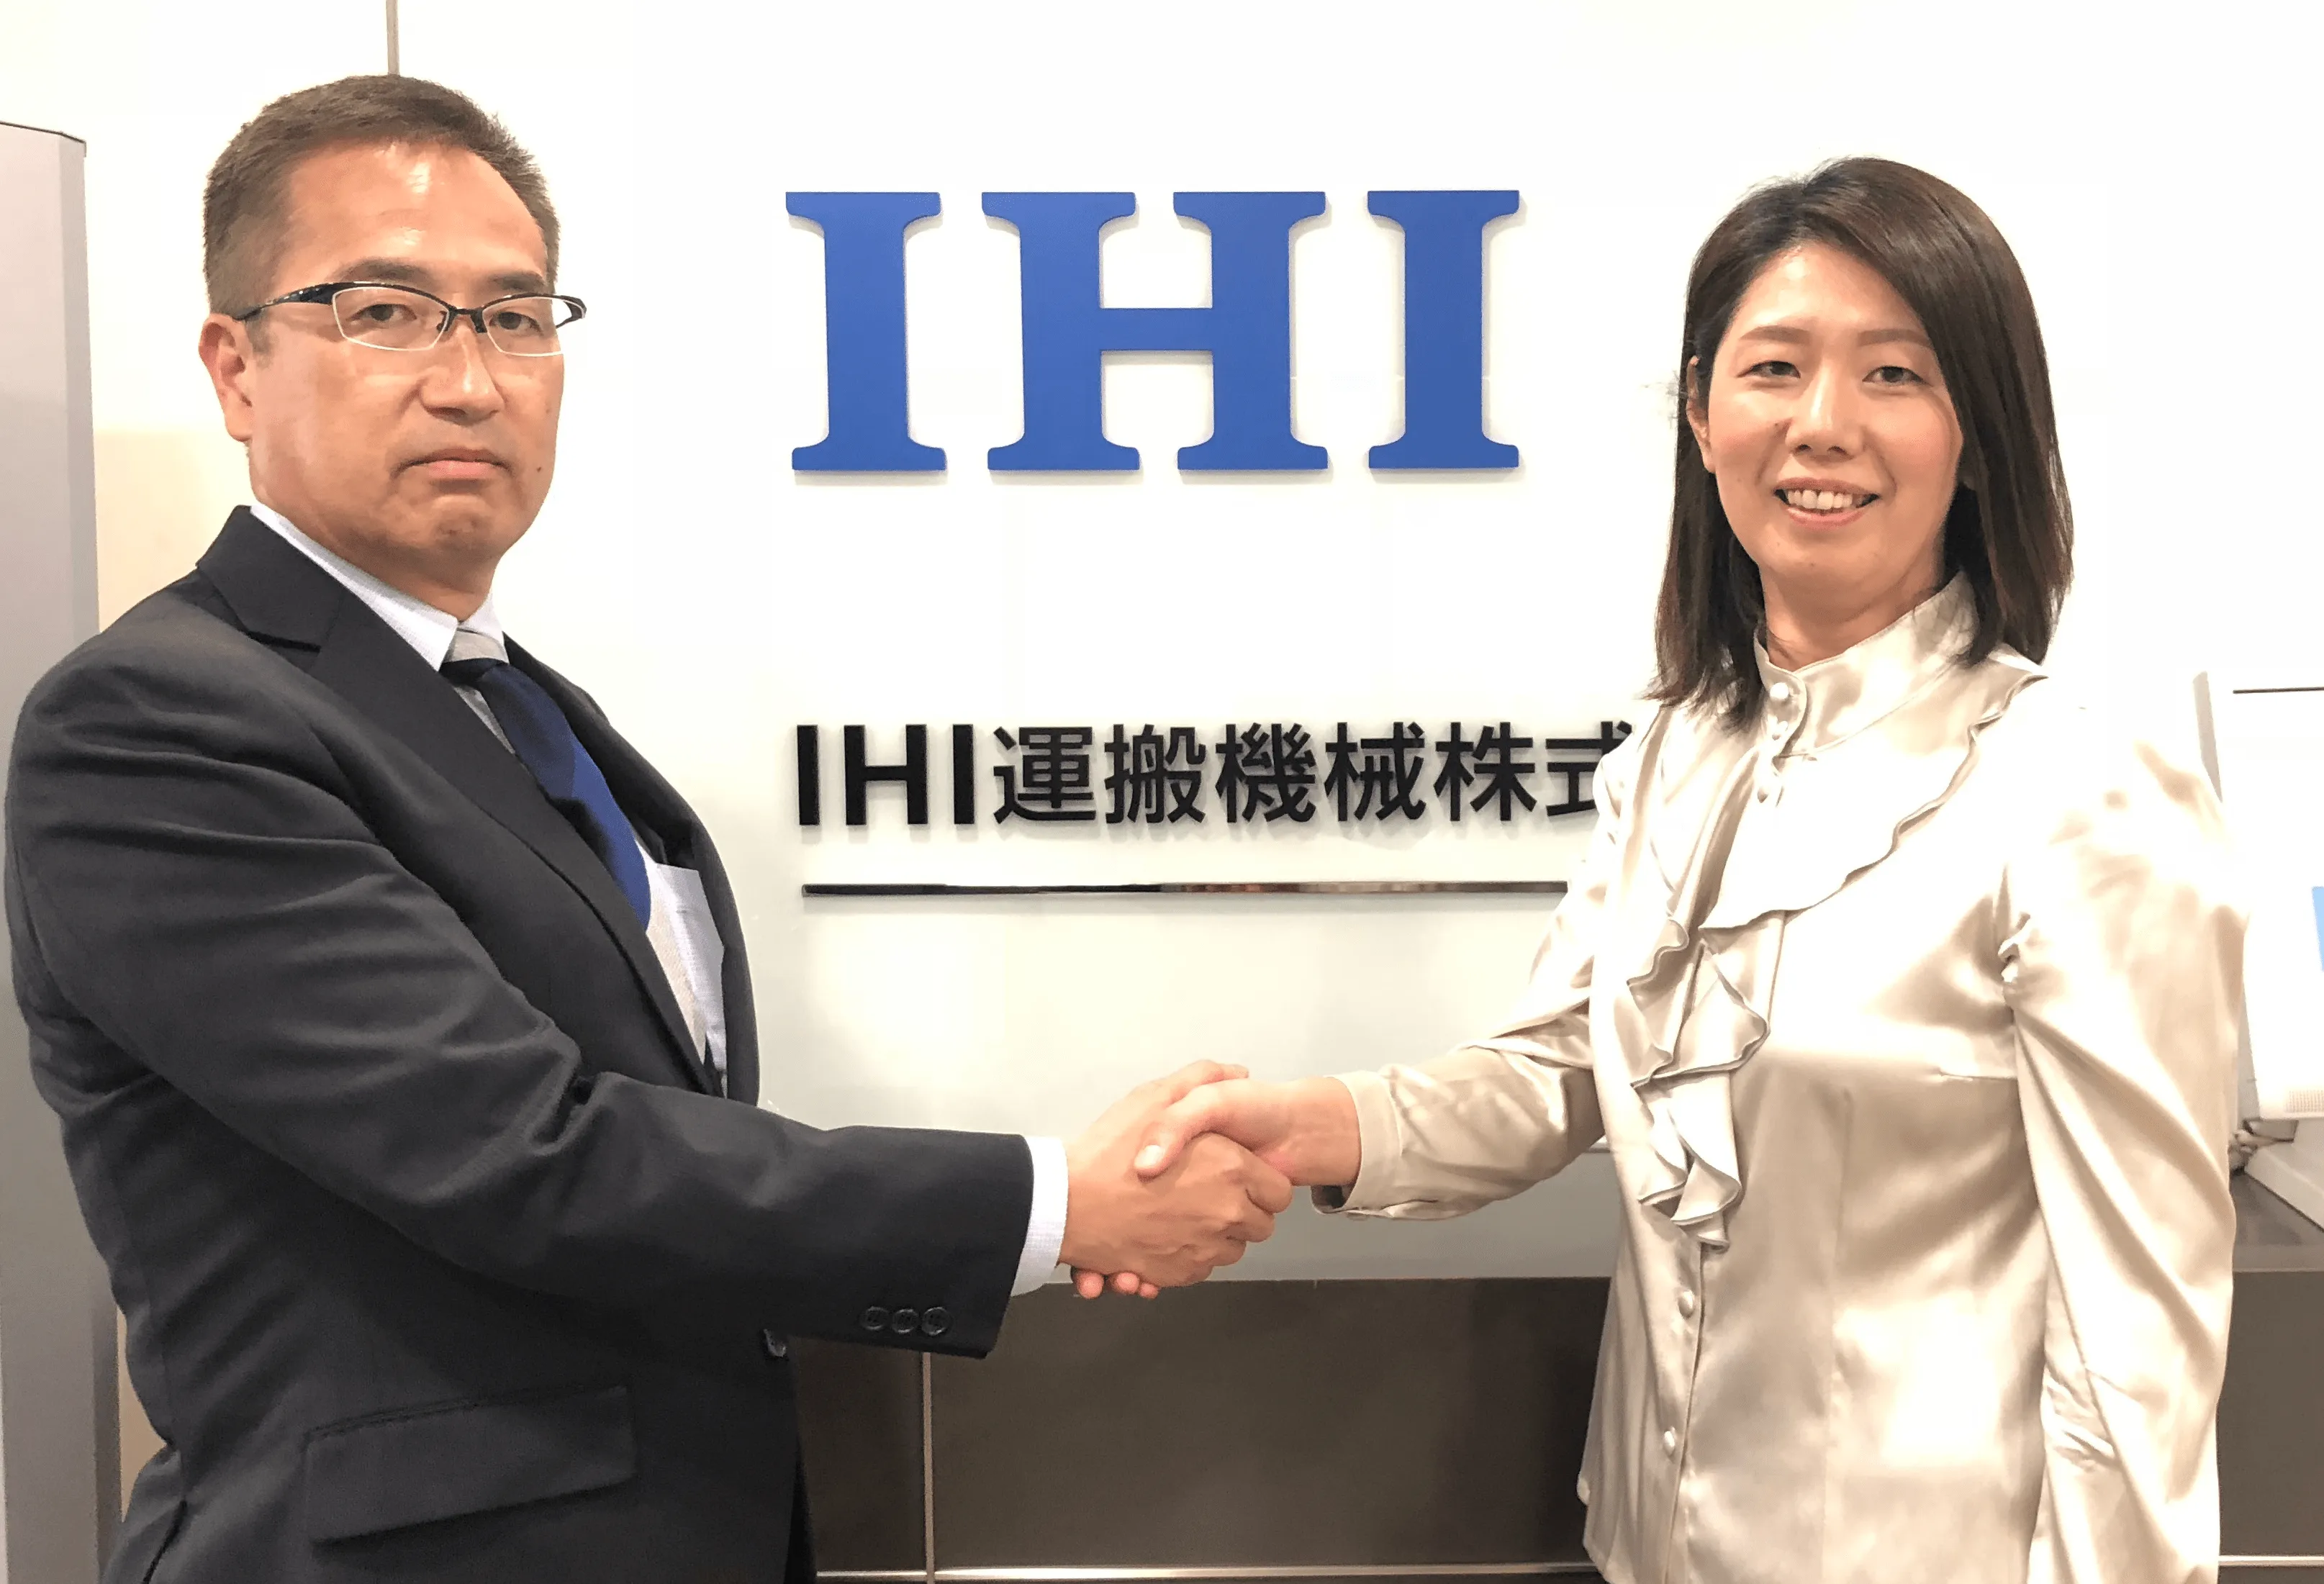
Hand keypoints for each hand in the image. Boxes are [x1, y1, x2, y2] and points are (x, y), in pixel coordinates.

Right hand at [1071, 1075, 1361, 1298]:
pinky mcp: (1180, 1274)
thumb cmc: (1109, 1151)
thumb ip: (1202, 1079)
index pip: (1278, 1191)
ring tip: (1185, 1212)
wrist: (1066, 1204)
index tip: (1238, 1176)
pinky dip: (1191, 1256)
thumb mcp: (1155, 1097)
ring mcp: (1204, 1249)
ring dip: (1218, 1236)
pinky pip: (1203, 1269)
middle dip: (1243, 1212)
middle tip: (1209, 1193)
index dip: (1260, 1183)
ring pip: (1232, 1250)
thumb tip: (1239, 1072)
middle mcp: (1226, 1214)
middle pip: (1261, 1226)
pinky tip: (1166, 1234)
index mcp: (1232, 1170)